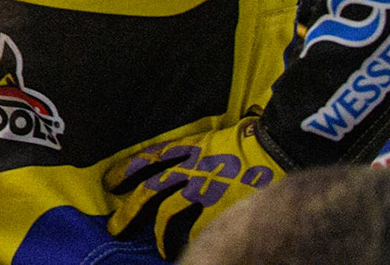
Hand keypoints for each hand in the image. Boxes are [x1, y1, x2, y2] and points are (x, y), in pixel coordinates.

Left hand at [105, 115, 284, 259]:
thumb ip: (204, 150)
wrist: (280, 147)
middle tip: (115, 226)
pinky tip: (181, 252)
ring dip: (157, 231)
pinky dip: (185, 239)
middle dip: (130, 209)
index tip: (109, 182)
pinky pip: (195, 228)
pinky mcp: (219, 206)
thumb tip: (193, 160)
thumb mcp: (222, 137)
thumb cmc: (257, 139)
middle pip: (150, 189)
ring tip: (157, 248)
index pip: (150, 157)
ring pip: (166, 210)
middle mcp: (190, 166)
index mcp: (191, 146)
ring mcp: (203, 187)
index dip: (127, 170)